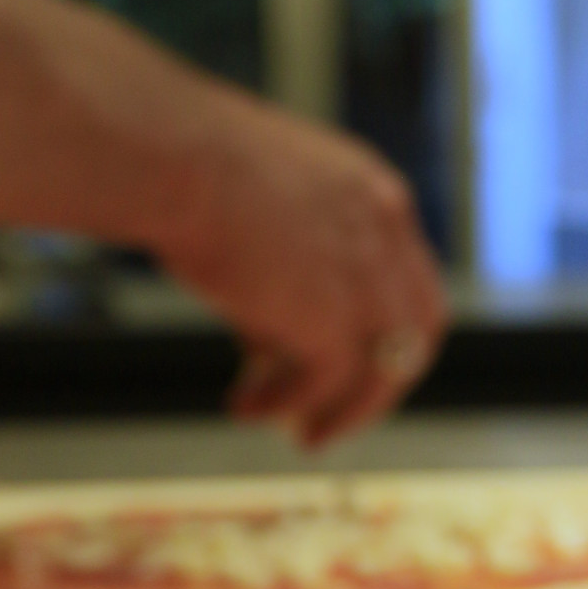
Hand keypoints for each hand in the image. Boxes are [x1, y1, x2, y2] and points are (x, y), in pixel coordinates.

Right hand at [159, 93, 447, 445]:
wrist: (169, 155)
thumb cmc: (189, 164)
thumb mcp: (262, 208)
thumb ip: (286, 266)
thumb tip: (269, 339)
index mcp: (373, 194)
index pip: (409, 277)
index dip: (385, 326)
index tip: (354, 357)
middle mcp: (383, 234)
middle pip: (418, 331)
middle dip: (382, 379)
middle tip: (339, 409)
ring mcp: (364, 279)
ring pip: (383, 371)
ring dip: (344, 411)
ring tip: (301, 433)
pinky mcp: (329, 320)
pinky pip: (323, 385)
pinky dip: (287, 403)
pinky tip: (246, 409)